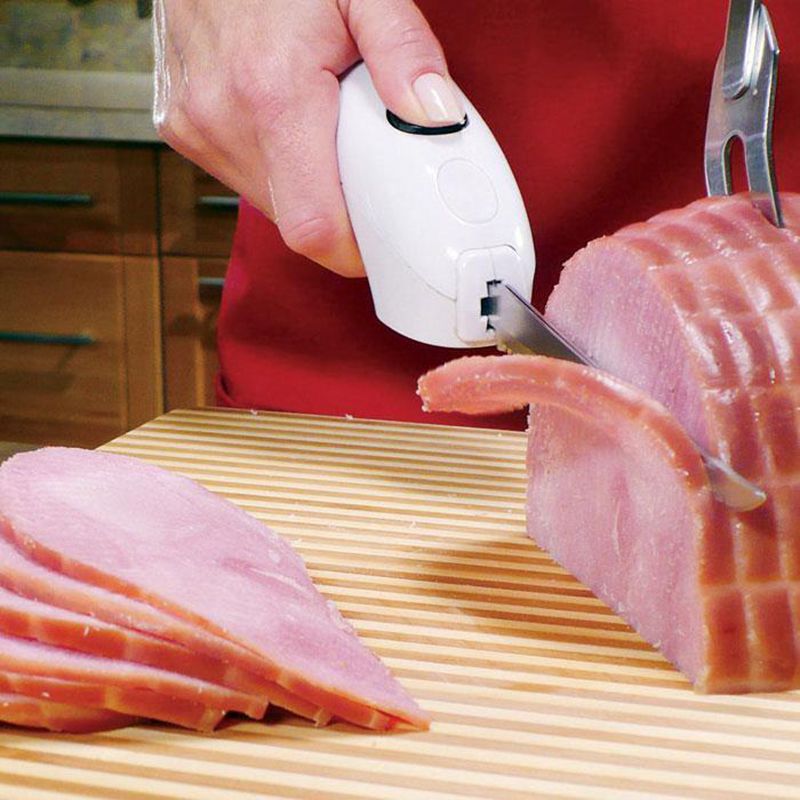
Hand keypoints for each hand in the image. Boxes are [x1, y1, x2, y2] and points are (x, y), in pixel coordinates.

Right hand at [153, 0, 462, 276]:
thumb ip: (404, 50)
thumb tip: (433, 115)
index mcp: (274, 96)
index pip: (315, 228)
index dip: (354, 250)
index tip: (383, 239)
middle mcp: (224, 120)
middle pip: (297, 223)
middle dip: (339, 210)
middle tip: (364, 164)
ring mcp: (197, 128)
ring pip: (272, 206)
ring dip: (308, 188)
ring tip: (323, 131)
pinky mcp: (182, 129)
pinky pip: (245, 179)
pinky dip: (277, 168)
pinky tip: (288, 126)